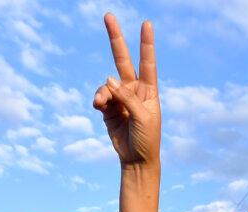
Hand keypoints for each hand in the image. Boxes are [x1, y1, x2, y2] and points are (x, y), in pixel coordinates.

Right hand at [93, 14, 160, 166]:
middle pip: (123, 59)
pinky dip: (98, 99)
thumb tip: (108, 79)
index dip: (146, 43)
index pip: (148, 62)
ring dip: (103, 91)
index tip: (146, 24)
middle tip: (108, 16)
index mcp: (149, 90)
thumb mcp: (143, 117)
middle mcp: (134, 90)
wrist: (137, 159)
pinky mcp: (108, 108)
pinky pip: (100, 97)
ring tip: (101, 102)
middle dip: (115, 38)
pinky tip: (98, 105)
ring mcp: (120, 98)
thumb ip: (127, 97)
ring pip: (107, 84)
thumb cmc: (147, 139)